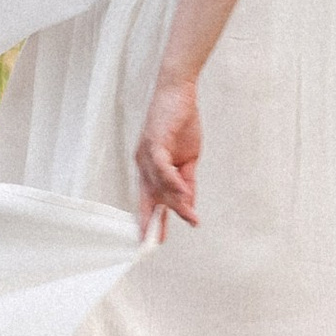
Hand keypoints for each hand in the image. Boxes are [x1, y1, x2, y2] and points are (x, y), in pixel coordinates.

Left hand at [134, 72, 201, 236]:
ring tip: (191, 218)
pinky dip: (173, 181)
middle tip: (155, 243)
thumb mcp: (188, 159)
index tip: (152, 241)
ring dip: (176, 203)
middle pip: (149, 198)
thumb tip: (189, 203)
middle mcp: (144, 164)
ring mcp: (147, 153)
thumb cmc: (181, 122)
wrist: (179, 92)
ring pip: (159, 185)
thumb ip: (186, 181)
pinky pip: (162, 167)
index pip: (149, 199)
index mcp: (150, 168)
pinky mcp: (155, 142)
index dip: (149, 220)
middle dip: (152, 221)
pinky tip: (184, 193)